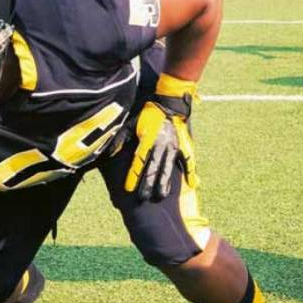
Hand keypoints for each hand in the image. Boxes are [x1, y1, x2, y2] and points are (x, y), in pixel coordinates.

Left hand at [127, 76, 197, 202]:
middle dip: (148, 184)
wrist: (169, 104)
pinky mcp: (183, 146)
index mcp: (148, 140)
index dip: (133, 176)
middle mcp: (162, 145)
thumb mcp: (131, 123)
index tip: (128, 188)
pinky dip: (190, 172)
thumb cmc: (148, 115)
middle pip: (153, 169)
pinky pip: (188, 160)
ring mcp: (174, 147)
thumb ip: (121, 138)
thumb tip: (110, 152)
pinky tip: (192, 184)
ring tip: (161, 196)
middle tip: (143, 198)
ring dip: (164, 183)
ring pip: (169, 168)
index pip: (139, 162)